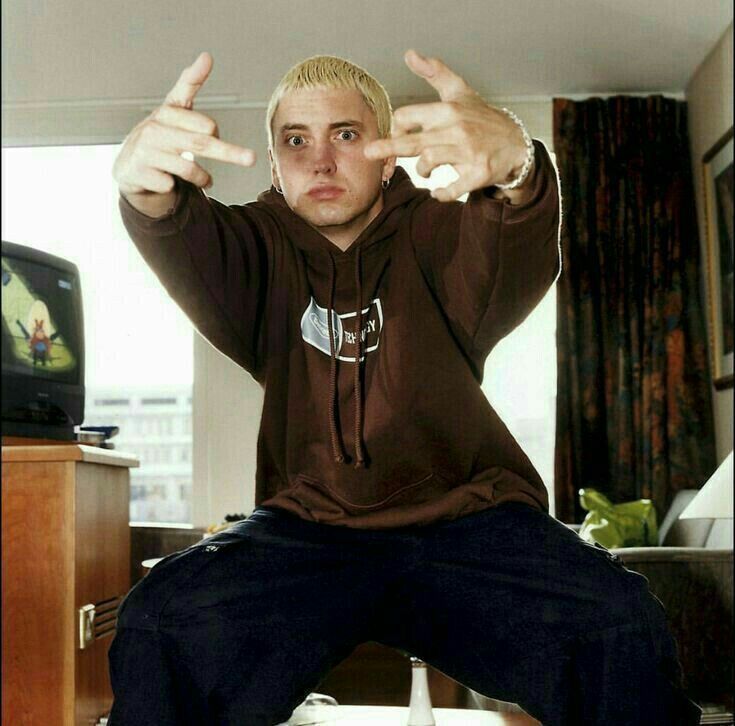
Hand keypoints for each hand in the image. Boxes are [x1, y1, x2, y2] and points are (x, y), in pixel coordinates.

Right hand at [113, 52, 255, 199]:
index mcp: (166, 113)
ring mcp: (144, 152)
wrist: (129, 166)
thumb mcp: (174, 108)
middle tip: (251, 159)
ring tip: (206, 180)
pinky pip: (170, 185)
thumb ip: (190, 83)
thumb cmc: (159, 135)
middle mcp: (153, 130)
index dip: (215, 133)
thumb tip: (206, 56)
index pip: (204, 124)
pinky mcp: (139, 173)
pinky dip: (176, 188)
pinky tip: (170, 183)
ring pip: (189, 168)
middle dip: (231, 153)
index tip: (217, 136)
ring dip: (202, 178)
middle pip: (202, 143)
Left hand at [364, 50, 529, 201]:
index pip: (408, 117)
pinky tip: (437, 192)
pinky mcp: (479, 173)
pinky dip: (442, 193)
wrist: (516, 144)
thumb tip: (410, 54)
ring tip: (425, 172)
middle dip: (388, 147)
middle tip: (369, 153)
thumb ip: (435, 73)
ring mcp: (468, 152)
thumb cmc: (483, 119)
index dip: (395, 129)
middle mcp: (457, 129)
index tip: (396, 137)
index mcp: (448, 111)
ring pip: (430, 161)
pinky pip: (453, 188)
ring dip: (421, 171)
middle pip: (414, 141)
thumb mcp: (460, 92)